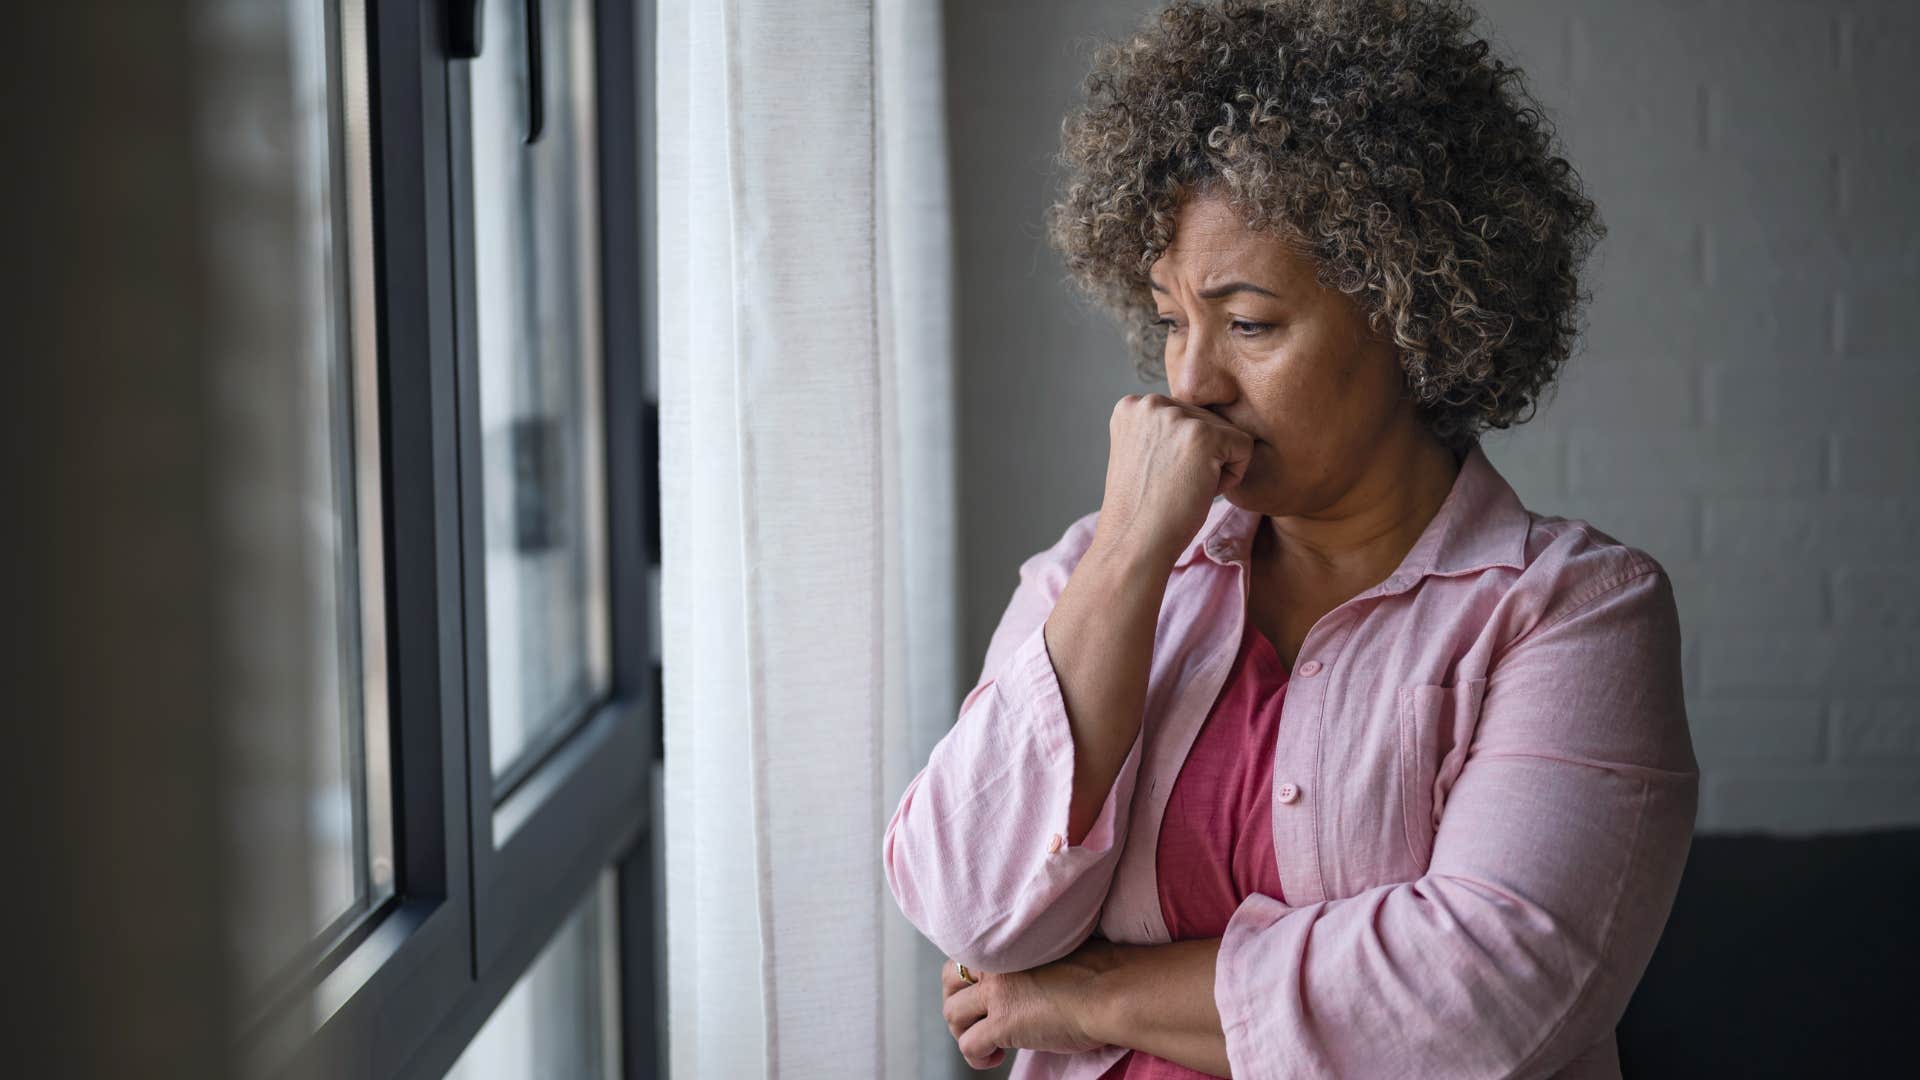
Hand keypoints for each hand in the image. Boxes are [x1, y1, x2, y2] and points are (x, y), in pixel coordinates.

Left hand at [941, 939, 1118, 1069]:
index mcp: (1008, 942)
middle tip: (976, 1019)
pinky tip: (996, 1057)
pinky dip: (977, 1057)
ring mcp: (996, 993)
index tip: (985, 996)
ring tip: (989, 1043)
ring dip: (964, 1032)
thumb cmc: (1100, 971)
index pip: (966, 954)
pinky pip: (968, 1045)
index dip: (971, 978)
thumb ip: (1032, 958)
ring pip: (952, 1014)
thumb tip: (1029, 977)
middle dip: (957, 1002)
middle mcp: (996, 962)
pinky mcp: (1002, 1023)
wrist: (1112, 989)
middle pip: (949, 980)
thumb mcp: (1058, 949)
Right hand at [1092, 393, 1255, 569]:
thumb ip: (1162, 428)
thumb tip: (1203, 416)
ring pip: (1226, 433)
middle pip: (1207, 421)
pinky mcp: (1203, 435)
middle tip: (1171, 485)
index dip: (1180, 452)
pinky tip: (1200, 490)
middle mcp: (1150, 403)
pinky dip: (1232, 475)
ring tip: (1182, 488)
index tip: (1158, 476)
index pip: (1184, 416)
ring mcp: (1175, 416)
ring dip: (1215, 466)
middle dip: (1200, 457)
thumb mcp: (1141, 453)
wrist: (1134, 543)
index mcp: (1131, 406)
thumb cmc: (1142, 509)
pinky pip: (1244, 447)